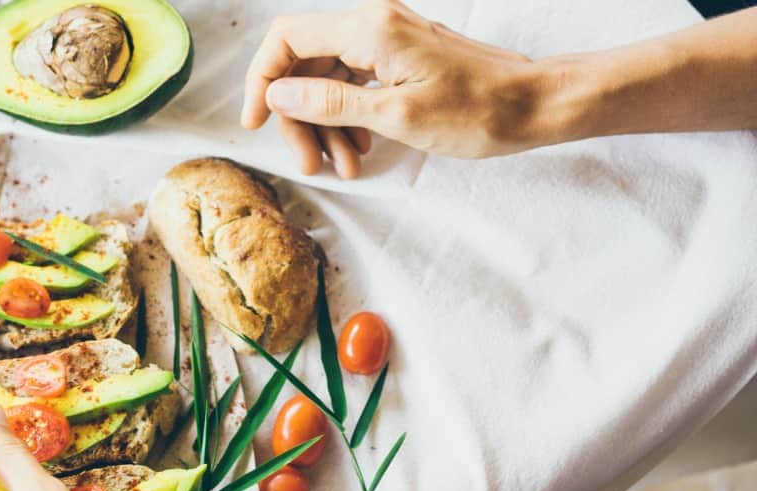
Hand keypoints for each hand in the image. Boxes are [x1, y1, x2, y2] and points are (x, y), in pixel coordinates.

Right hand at [242, 0, 545, 174]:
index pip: (287, 39)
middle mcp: (374, 22)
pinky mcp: (401, 54)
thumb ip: (330, 103)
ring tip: (342, 168)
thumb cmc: (476, 111)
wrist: (534, 104)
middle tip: (309, 163)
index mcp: (369, 28)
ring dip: (325, 125)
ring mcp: (388, 36)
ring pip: (329, 78)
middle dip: (299, 117)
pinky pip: (355, 81)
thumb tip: (278, 95)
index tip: (256, 122)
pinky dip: (348, 117)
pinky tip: (358, 150)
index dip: (262, 81)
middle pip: (306, 63)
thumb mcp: (395, 116)